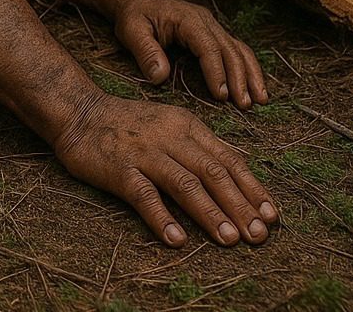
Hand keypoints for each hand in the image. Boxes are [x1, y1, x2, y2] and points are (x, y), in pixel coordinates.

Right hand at [55, 93, 277, 245]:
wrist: (80, 113)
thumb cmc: (129, 124)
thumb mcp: (170, 125)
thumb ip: (199, 147)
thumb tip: (237, 176)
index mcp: (187, 126)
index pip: (228, 159)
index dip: (252, 188)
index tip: (271, 216)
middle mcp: (170, 137)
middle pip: (213, 172)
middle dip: (239, 205)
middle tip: (258, 236)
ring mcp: (145, 153)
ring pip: (185, 184)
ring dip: (210, 213)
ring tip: (230, 239)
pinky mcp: (120, 169)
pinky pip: (144, 195)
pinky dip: (161, 217)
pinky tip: (176, 239)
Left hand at [111, 0, 267, 107]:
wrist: (136, 0)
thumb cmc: (134, 15)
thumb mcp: (131, 30)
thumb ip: (145, 52)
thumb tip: (160, 77)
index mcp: (188, 19)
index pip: (209, 47)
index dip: (217, 72)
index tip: (221, 95)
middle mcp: (205, 21)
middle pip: (230, 49)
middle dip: (240, 78)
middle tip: (245, 105)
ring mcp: (211, 26)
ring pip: (239, 49)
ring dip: (251, 74)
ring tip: (260, 100)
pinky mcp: (212, 34)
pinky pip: (235, 50)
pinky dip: (247, 68)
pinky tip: (254, 87)